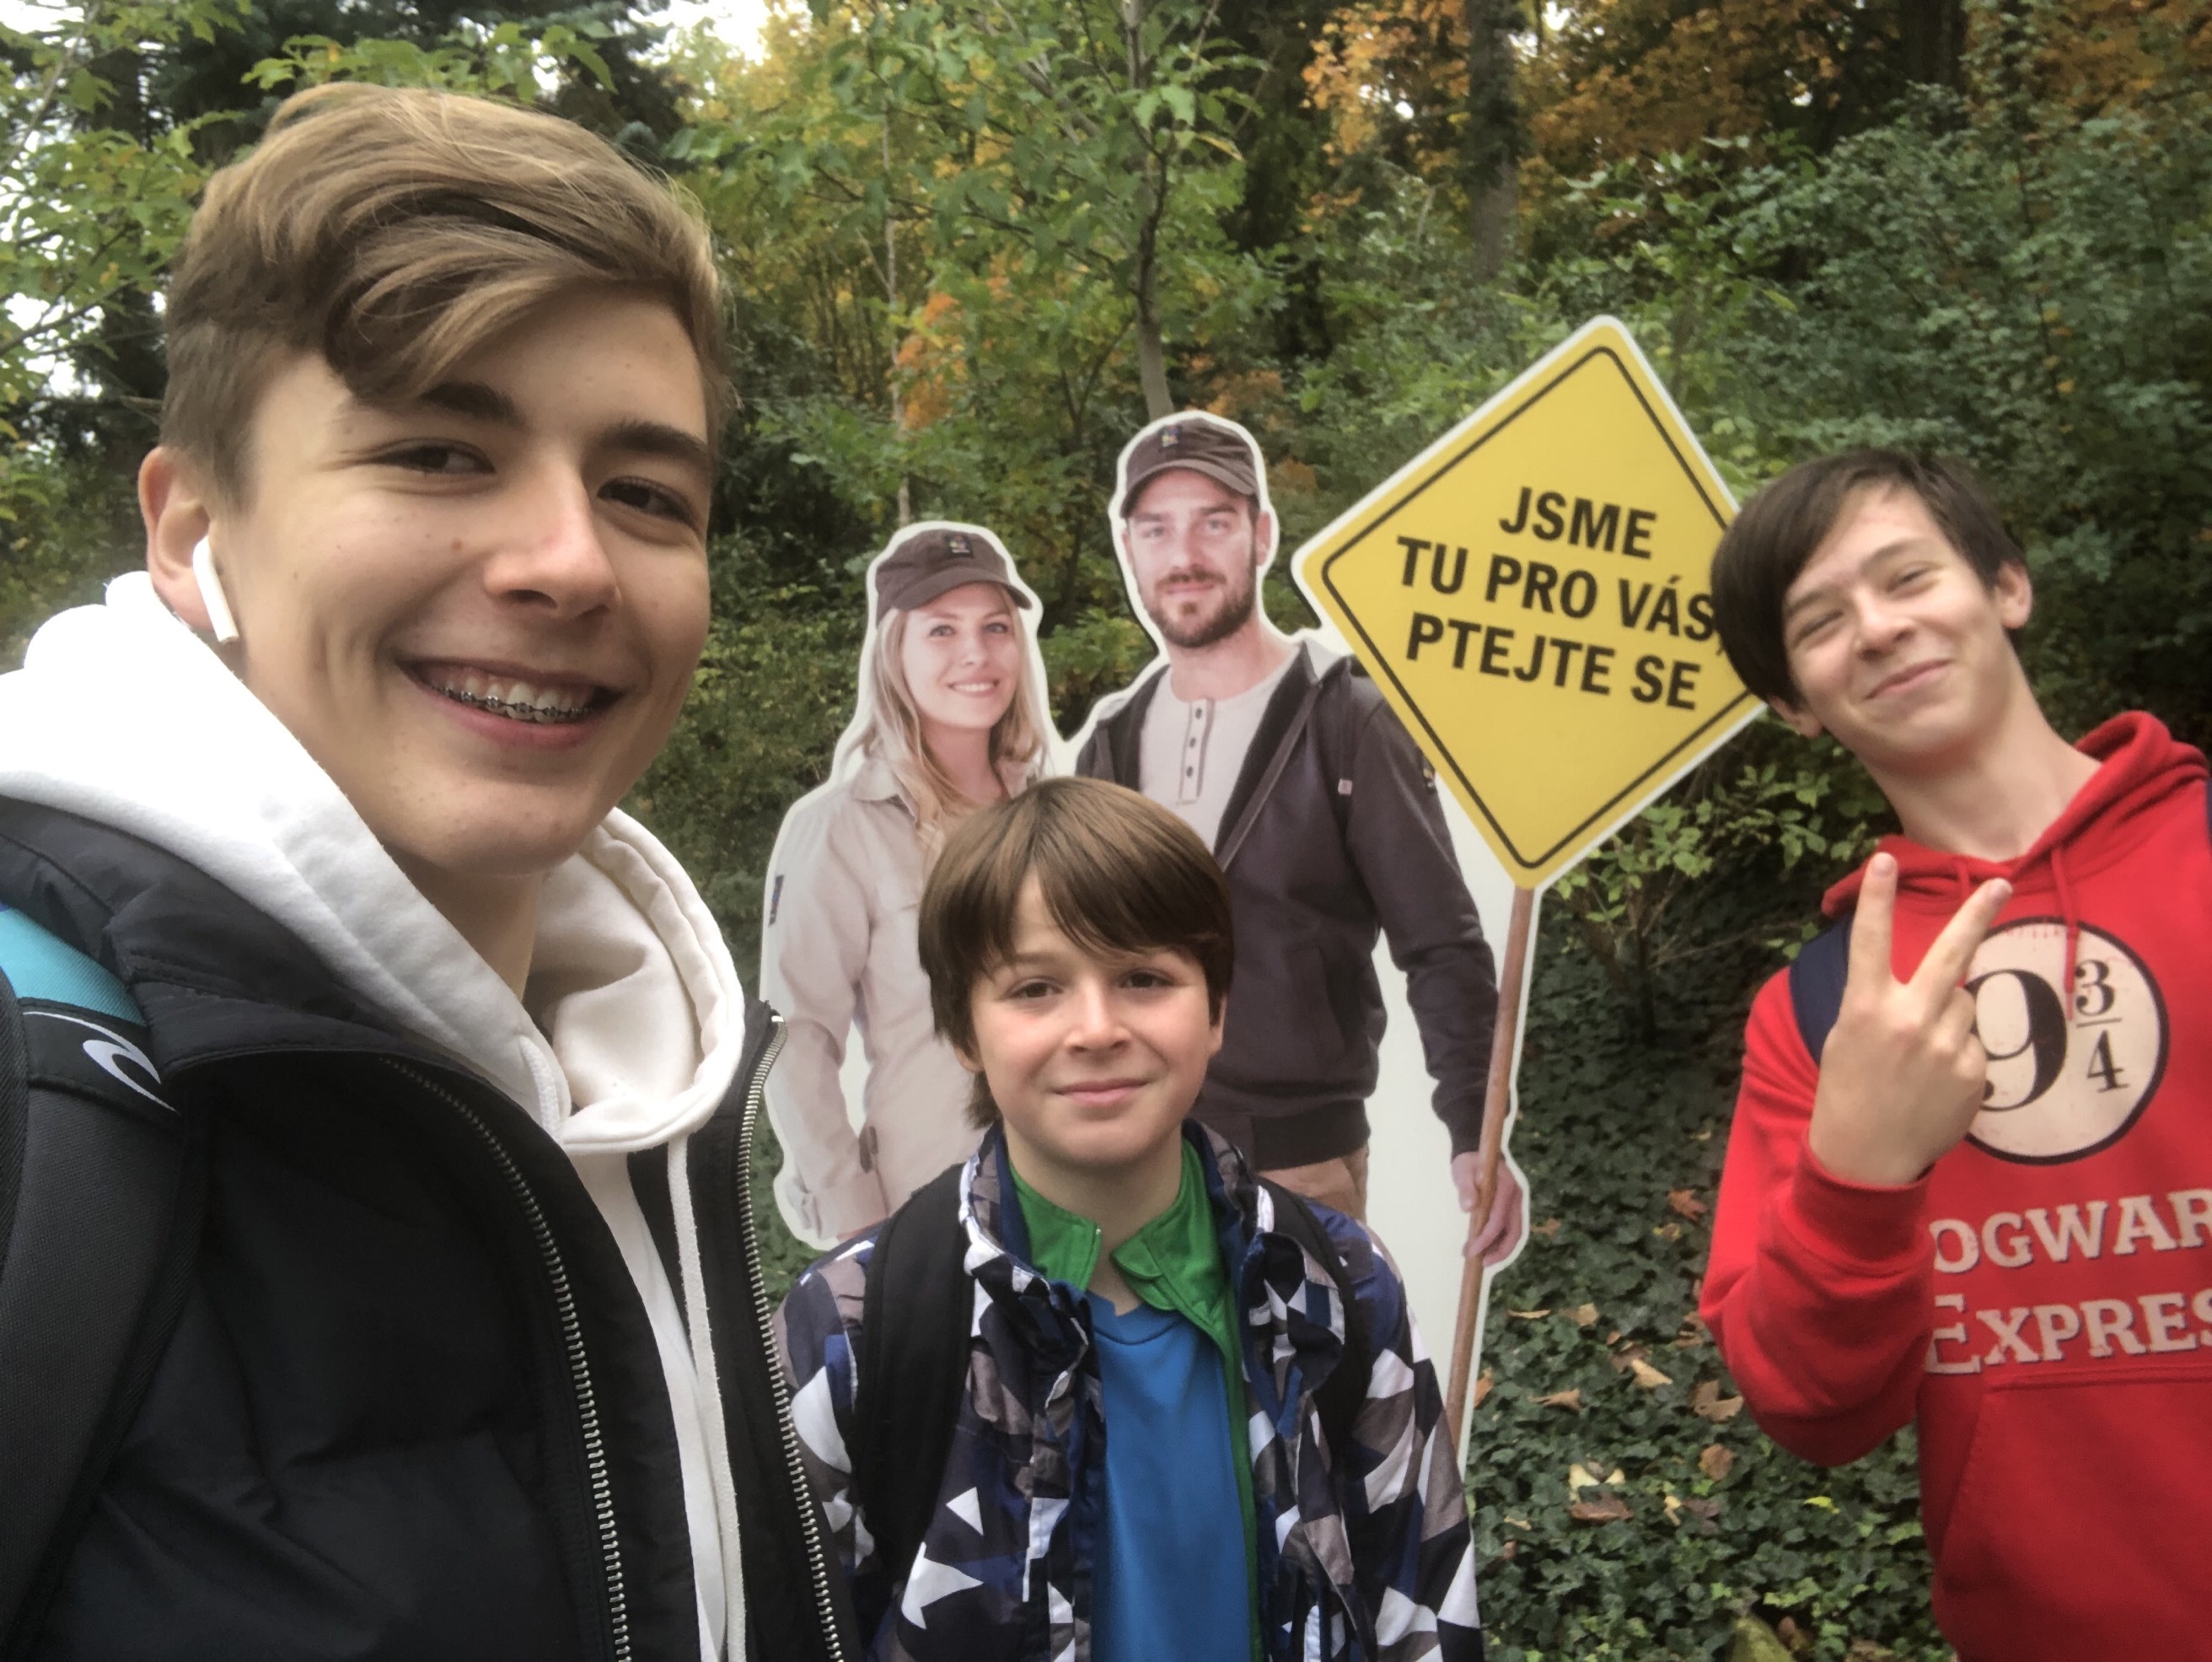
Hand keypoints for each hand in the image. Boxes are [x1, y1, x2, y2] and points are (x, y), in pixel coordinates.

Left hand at [1454, 1148, 1525, 1265]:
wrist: (1475, 1153)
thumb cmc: (1469, 1162)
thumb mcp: (1463, 1171)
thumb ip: (1466, 1188)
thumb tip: (1469, 1207)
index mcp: (1507, 1188)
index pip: (1499, 1219)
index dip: (1486, 1237)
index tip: (1471, 1250)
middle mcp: (1516, 1198)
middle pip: (1514, 1232)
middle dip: (1500, 1251)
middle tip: (1481, 1263)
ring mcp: (1514, 1204)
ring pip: (1513, 1233)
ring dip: (1498, 1249)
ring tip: (1478, 1259)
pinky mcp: (1509, 1208)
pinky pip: (1507, 1229)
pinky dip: (1497, 1241)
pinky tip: (1482, 1248)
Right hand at [1806, 852, 2010, 1186]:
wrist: (1866, 1157)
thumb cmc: (1848, 1090)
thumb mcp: (1846, 1037)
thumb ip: (1885, 1004)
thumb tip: (1939, 986)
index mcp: (1865, 1009)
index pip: (1871, 942)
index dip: (1877, 899)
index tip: (1885, 861)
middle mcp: (1909, 1021)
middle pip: (1951, 955)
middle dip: (1977, 915)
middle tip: (2000, 883)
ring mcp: (1946, 1048)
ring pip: (1965, 1003)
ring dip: (1950, 1016)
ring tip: (1922, 1055)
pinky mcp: (1974, 1073)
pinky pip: (1973, 1043)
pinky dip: (1959, 1054)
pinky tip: (1935, 1082)